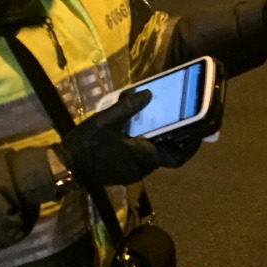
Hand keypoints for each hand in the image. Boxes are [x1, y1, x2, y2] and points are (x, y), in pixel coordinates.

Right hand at [54, 90, 202, 185]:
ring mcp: (134, 172)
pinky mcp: (125, 172)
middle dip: (179, 139)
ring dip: (164, 142)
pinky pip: (145, 158)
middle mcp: (143, 167)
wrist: (65, 167)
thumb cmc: (85, 144)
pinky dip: (151, 145)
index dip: (191, 145)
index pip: (177, 157)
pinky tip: (146, 130)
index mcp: (142, 156)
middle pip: (169, 155)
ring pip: (157, 156)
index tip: (200, 130)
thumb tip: (149, 94)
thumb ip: (127, 108)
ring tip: (168, 121)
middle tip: (185, 120)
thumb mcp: (104, 121)